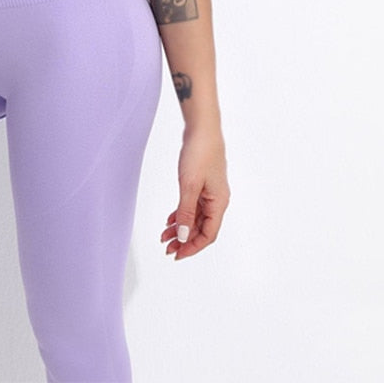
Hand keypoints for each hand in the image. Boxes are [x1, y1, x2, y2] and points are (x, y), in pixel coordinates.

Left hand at [160, 127, 229, 259]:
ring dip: (181, 228)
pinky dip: (182, 214)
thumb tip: (184, 237)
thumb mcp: (189, 185)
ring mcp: (210, 192)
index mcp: (219, 203)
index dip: (193, 247)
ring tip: (164, 236)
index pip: (208, 234)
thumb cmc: (199, 153)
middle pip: (202, 228)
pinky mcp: (202, 183)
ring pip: (195, 217)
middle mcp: (217, 200)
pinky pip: (192, 205)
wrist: (202, 128)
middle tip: (167, 248)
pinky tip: (170, 220)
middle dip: (184, 239)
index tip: (177, 254)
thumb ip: (186, 212)